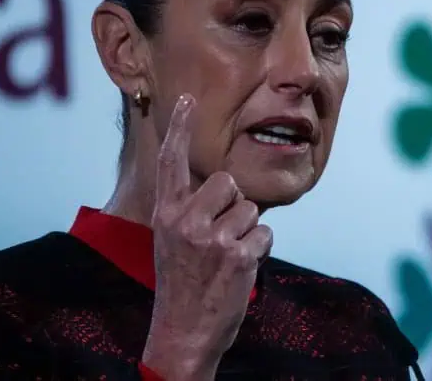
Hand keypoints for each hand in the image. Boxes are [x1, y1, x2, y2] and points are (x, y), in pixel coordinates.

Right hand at [141, 94, 272, 380]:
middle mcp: (185, 221)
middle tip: (216, 239)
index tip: (188, 99)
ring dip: (246, 232)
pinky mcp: (237, 255)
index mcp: (167, 213)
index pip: (172, 162)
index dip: (181, 129)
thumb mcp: (171, 240)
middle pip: (228, 182)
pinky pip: (265, 234)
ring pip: (251, 209)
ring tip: (224, 258)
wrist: (182, 332)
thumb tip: (223, 185)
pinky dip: (259, 250)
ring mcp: (211, 238)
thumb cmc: (182, 282)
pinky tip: (239, 269)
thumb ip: (189, 210)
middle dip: (232, 205)